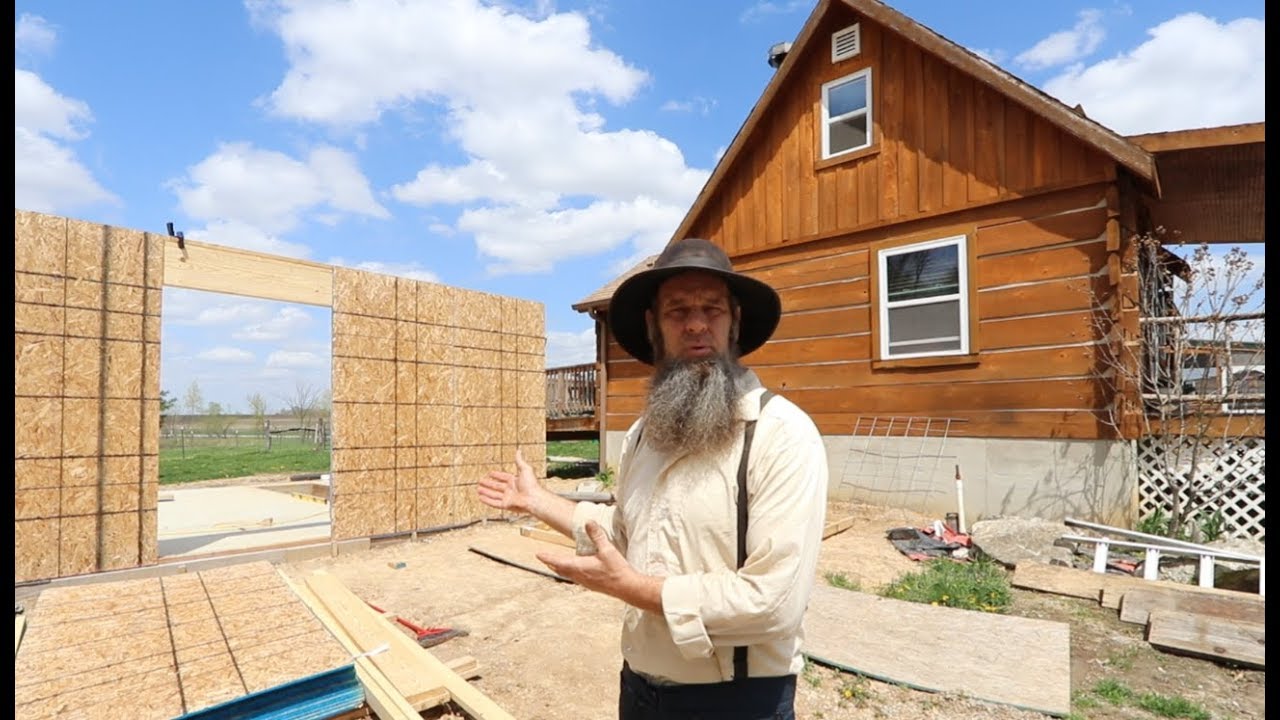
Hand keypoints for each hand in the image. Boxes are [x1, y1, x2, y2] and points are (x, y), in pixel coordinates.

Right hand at [477, 448, 539, 513]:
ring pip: (494, 494)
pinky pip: (494, 503)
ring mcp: (508, 498)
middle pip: (497, 486)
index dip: (497, 475)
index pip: (504, 477)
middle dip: (488, 484)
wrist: (533, 498)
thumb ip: (519, 460)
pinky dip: (487, 500)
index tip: (490, 473)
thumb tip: (519, 450)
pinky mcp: (506, 505)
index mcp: (515, 481)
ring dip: (486, 492)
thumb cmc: (532, 485)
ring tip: (478, 489)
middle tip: (481, 481)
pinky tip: (481, 498)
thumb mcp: (525, 469)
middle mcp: (511, 489)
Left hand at [537, 521, 659, 611]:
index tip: (538, 554)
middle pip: (560, 569)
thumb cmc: (617, 571)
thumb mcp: (607, 549)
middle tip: (544, 559)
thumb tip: (589, 522)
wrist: (627, 587)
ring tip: (556, 565)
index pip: (558, 561)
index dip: (547, 557)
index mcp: (579, 567)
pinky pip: (575, 578)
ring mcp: (585, 582)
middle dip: (551, 563)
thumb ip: (597, 535)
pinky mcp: (591, 585)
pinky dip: (570, 572)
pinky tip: (576, 571)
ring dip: (560, 568)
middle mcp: (579, 576)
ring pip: (567, 574)